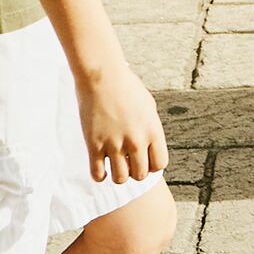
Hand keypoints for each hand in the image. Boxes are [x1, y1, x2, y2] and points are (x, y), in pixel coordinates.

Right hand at [80, 59, 168, 185]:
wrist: (101, 74)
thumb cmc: (126, 86)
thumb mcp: (148, 106)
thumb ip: (151, 128)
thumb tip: (150, 146)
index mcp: (152, 130)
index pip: (159, 164)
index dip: (152, 166)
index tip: (144, 160)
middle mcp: (136, 140)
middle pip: (140, 175)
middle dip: (135, 171)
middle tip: (128, 163)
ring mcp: (114, 144)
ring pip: (120, 179)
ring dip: (118, 176)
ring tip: (115, 166)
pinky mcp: (94, 144)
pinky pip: (97, 174)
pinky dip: (100, 176)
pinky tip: (101, 168)